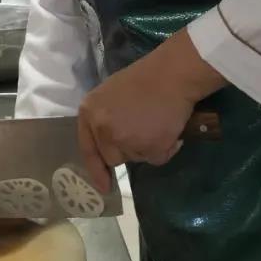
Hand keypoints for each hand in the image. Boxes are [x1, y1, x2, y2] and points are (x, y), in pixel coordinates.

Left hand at [77, 28, 224, 192]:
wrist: (172, 73)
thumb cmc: (144, 79)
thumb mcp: (111, 95)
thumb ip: (104, 119)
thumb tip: (109, 145)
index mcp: (89, 113)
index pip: (88, 148)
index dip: (96, 169)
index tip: (104, 186)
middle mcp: (102, 129)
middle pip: (113, 157)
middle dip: (128, 150)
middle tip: (144, 129)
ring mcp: (125, 141)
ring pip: (137, 158)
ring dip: (148, 148)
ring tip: (157, 123)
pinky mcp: (149, 149)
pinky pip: (157, 158)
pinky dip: (166, 148)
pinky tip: (168, 129)